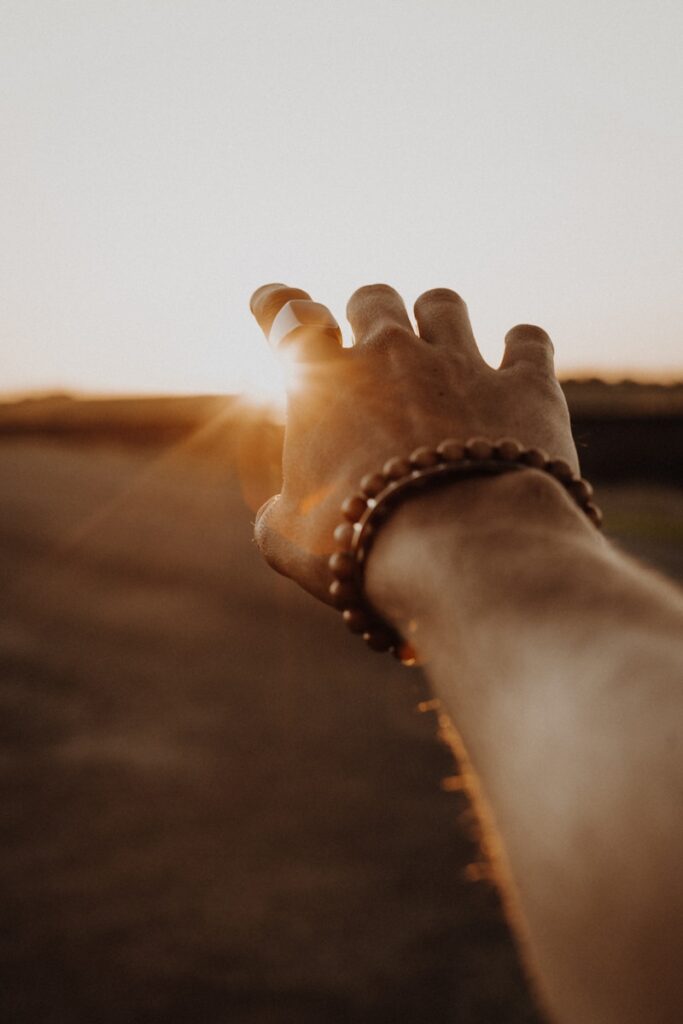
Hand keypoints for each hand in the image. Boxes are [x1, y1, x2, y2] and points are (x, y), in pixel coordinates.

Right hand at [250, 283, 577, 603]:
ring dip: (437, 319)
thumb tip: (280, 518)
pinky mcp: (525, 386)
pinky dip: (522, 348)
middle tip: (374, 346)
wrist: (460, 548)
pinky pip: (527, 340)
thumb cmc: (361, 546)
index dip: (277, 305)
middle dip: (370, 316)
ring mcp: (461, 364)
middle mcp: (390, 355)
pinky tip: (519, 362)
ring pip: (443, 304)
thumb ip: (278, 517)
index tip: (274, 300)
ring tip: (442, 347)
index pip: (286, 318)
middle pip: (373, 298)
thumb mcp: (291, 542)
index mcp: (323, 384)